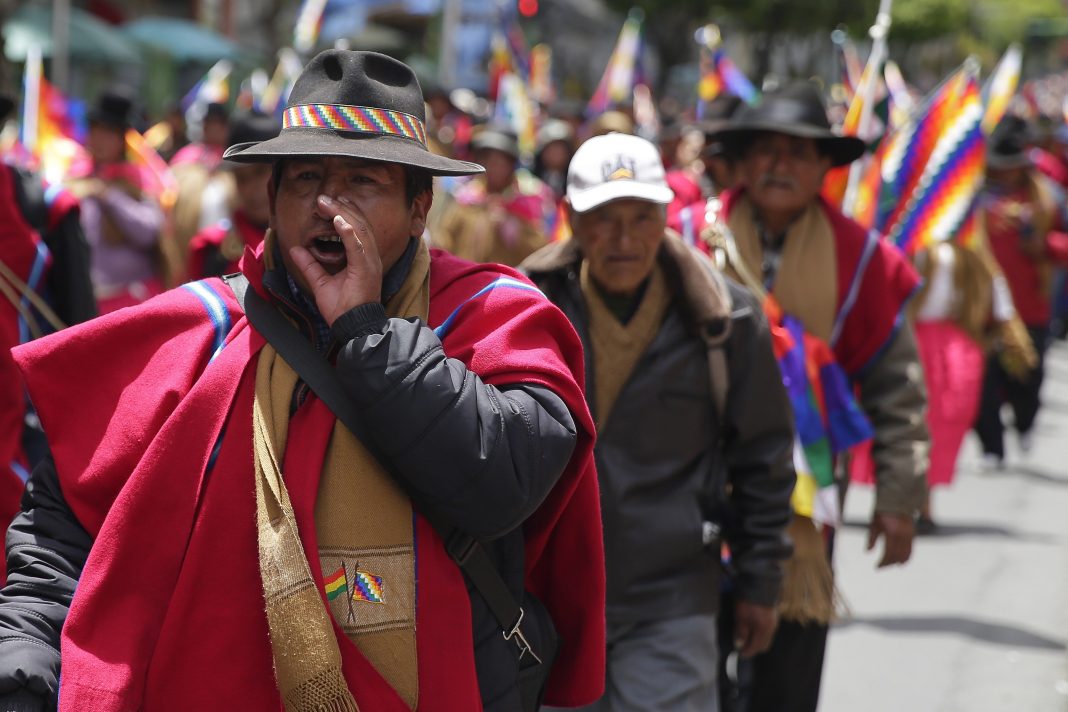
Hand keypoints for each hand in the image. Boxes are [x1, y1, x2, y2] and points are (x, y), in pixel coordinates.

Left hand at [288, 195, 382, 326]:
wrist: (352, 327)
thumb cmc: (342, 309)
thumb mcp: (320, 283)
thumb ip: (309, 265)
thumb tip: (295, 249)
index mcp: (363, 259)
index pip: (357, 229)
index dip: (345, 213)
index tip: (330, 203)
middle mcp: (370, 258)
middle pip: (359, 224)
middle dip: (342, 208)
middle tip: (324, 197)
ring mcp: (370, 262)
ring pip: (359, 229)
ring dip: (343, 213)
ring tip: (328, 202)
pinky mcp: (366, 269)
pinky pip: (358, 245)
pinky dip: (348, 231)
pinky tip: (338, 219)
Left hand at [734, 600, 777, 657]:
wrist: (759, 584)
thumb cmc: (748, 601)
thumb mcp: (741, 617)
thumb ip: (741, 632)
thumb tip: (739, 644)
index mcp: (764, 630)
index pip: (756, 647)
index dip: (747, 652)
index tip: (739, 654)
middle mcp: (771, 628)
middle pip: (763, 645)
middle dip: (754, 648)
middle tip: (743, 647)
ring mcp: (774, 622)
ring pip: (766, 638)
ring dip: (757, 641)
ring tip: (747, 638)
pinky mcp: (773, 616)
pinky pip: (767, 631)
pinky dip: (760, 634)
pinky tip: (753, 630)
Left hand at [867, 512, 913, 567]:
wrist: (896, 498)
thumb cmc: (881, 511)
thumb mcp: (874, 523)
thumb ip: (871, 538)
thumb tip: (867, 552)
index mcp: (892, 532)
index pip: (889, 553)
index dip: (883, 562)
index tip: (876, 566)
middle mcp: (902, 534)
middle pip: (897, 555)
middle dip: (889, 563)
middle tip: (881, 567)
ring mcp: (909, 534)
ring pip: (906, 553)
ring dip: (898, 561)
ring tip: (890, 565)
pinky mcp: (912, 533)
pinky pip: (911, 548)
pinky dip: (906, 556)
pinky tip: (901, 561)